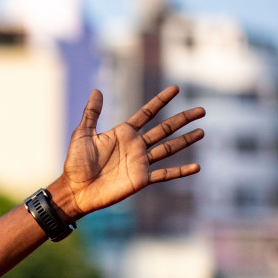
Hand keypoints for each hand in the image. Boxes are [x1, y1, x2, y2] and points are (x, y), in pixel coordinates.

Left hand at [59, 85, 203, 216]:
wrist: (75, 190)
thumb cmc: (75, 163)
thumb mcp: (82, 134)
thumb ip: (91, 113)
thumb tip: (97, 90)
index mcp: (123, 133)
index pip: (147, 113)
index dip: (161, 101)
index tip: (176, 88)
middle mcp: (135, 145)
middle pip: (164, 128)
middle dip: (183, 118)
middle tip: (202, 109)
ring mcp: (140, 162)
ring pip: (169, 148)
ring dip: (186, 140)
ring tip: (202, 131)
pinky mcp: (141, 179)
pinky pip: (165, 174)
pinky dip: (181, 171)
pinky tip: (196, 167)